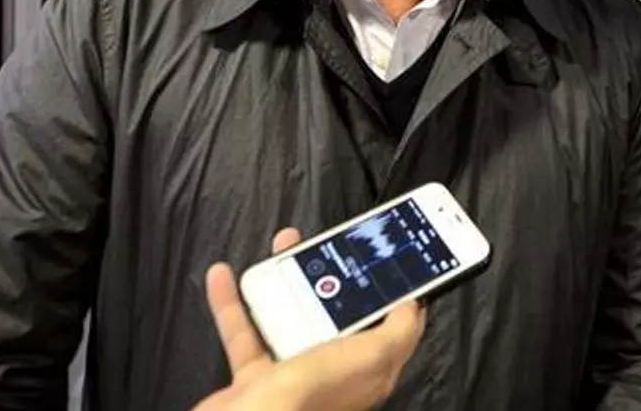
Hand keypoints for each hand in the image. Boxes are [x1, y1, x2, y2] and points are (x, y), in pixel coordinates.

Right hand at [192, 228, 425, 410]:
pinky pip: (244, 332)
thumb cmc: (311, 397)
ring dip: (284, 279)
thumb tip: (414, 306)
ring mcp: (292, 374)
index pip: (391, 328)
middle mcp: (331, 372)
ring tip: (282, 248)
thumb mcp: (372, 355)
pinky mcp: (255, 377)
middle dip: (334, 275)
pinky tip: (226, 278)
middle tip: (330, 244)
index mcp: (367, 370)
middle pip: (337, 313)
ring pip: (290, 315)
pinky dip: (232, 304)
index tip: (392, 262)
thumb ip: (398, 331)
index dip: (395, 294)